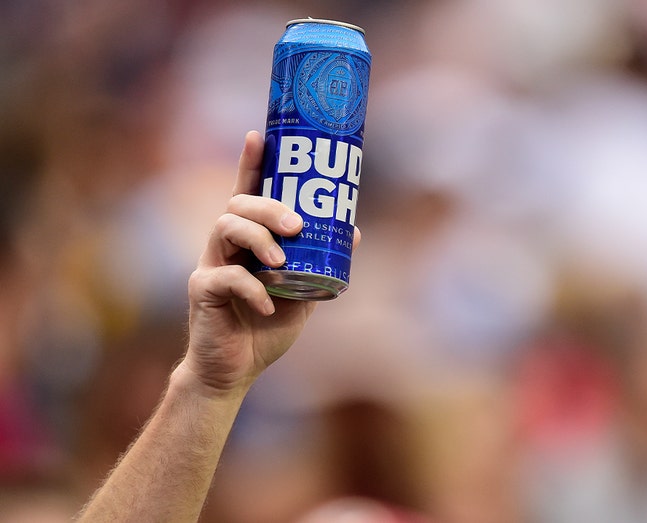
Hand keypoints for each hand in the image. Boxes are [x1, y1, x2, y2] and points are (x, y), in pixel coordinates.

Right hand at [180, 130, 358, 396]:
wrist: (236, 370)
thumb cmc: (267, 328)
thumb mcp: (303, 293)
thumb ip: (320, 263)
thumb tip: (352, 231)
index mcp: (248, 240)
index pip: (247, 191)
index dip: (251, 162)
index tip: (260, 134)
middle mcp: (225, 245)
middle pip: (238, 205)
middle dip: (268, 207)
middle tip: (296, 225)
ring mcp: (211, 265)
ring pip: (224, 228)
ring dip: (258, 239)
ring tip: (281, 261)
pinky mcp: (202, 292)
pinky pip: (224, 278)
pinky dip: (252, 289)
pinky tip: (269, 306)